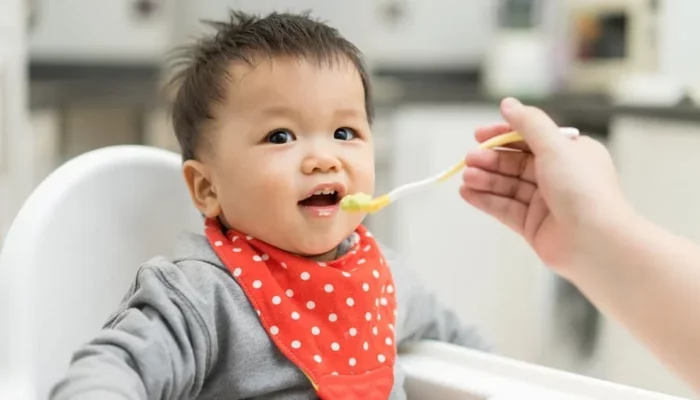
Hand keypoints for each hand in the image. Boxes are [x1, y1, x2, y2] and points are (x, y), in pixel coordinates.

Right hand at [460, 98, 632, 274]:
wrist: (596, 242)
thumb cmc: (583, 190)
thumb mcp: (555, 146)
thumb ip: (528, 124)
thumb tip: (508, 103)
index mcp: (571, 153)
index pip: (530, 138)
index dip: (503, 135)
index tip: (479, 135)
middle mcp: (559, 176)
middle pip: (515, 162)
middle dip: (491, 160)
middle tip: (469, 159)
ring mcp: (546, 202)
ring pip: (507, 186)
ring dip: (485, 180)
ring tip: (466, 178)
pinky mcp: (533, 226)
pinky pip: (504, 208)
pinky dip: (485, 200)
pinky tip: (467, 194)